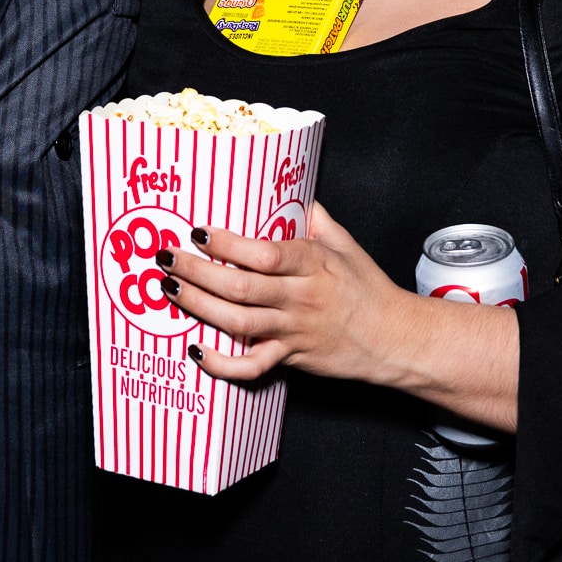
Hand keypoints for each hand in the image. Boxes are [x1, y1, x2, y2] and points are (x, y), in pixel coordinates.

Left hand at [156, 202, 518, 431]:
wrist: (394, 338)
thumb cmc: (369, 289)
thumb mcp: (347, 246)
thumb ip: (318, 220)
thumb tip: (298, 194)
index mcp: (313, 264)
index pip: (264, 253)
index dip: (227, 244)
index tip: (197, 232)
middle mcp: (301, 297)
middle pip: (241, 287)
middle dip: (198, 272)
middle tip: (167, 259)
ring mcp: (294, 330)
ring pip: (239, 322)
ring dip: (199, 307)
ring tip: (171, 289)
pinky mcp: (291, 358)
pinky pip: (252, 366)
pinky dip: (222, 363)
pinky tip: (197, 350)